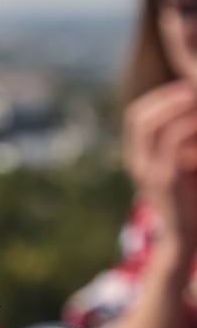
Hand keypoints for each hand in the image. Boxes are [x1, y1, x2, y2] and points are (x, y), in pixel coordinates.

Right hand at [124, 79, 196, 261]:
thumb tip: (193, 116)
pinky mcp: (165, 180)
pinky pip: (173, 144)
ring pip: (155, 127)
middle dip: (167, 99)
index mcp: (137, 158)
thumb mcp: (182, 168)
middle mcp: (136, 163)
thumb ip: (182, 146)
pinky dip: (189, 129)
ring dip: (181, 111)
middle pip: (139, 118)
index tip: (186, 88)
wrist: (185, 239)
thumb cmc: (190, 201)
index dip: (159, 98)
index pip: (136, 117)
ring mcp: (148, 172)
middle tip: (193, 89)